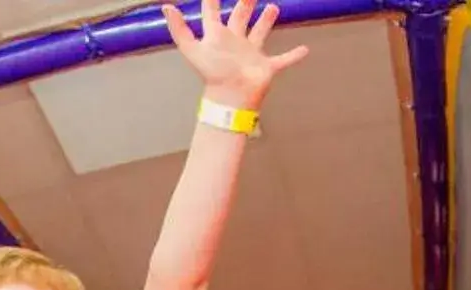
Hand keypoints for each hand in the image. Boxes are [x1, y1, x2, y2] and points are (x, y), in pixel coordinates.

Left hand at [160, 0, 310, 108]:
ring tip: (273, 7)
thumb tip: (166, 6)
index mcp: (218, 36)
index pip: (213, 12)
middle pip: (240, 18)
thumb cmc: (212, 73)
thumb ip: (179, 29)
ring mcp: (251, 54)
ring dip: (266, 21)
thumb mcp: (192, 49)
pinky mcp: (267, 67)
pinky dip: (293, 56)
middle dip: (245, 4)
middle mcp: (235, 42)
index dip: (213, 0)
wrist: (230, 98)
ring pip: (260, 33)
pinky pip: (283, 60)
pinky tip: (305, 49)